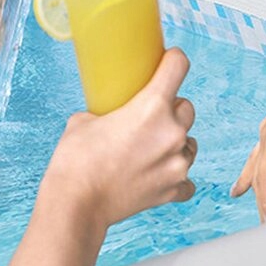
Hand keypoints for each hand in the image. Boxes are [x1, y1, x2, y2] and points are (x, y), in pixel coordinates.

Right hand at [42, 48, 196, 229]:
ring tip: (150, 150)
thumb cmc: (75, 160)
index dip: (173, 60)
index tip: (169, 62)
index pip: (178, 66)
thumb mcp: (85, 120)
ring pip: (190, 143)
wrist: (76, 205)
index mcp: (151, 107)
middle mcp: (171, 133)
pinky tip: (154, 175)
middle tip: (150, 117)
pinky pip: (186, 178)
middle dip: (172, 109)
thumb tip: (110, 114)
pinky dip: (174, 176)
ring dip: (175, 142)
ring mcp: (177, 163)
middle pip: (187, 107)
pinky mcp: (174, 189)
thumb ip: (108, 110)